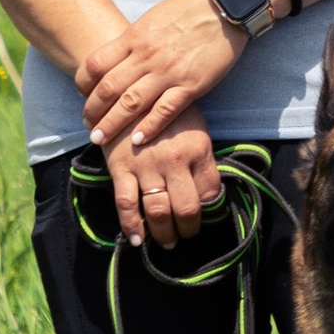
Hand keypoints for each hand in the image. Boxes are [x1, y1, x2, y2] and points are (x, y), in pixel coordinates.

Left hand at [76, 0, 249, 151]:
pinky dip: (149, 127)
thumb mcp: (152, 18)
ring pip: (130, 103)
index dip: (83, 84)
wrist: (225, 3)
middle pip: (108, 89)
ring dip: (111, 124)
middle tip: (87, 126)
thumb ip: (134, 39)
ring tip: (100, 139)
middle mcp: (146, 56)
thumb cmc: (189, 8)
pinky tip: (137, 140)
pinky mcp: (191, 84)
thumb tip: (117, 56)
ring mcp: (168, 71)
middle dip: (92, 111)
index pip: (95, 64)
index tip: (82, 96)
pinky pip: (165, 110)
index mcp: (134, 37)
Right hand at [107, 115, 221, 248]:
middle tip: (187, 234)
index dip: (210, 208)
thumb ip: (201, 156)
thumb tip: (208, 191)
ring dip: (165, 234)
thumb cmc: (165, 110)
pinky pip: (127, 204)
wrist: (127, 92)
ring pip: (159, 211)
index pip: (211, 192)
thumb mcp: (194, 125)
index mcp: (198, 148)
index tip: (205, 214)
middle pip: (188, 208)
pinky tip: (137, 240)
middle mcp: (175, 160)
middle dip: (189, 228)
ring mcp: (147, 166)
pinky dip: (132, 227)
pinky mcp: (121, 168)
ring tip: (168, 242)